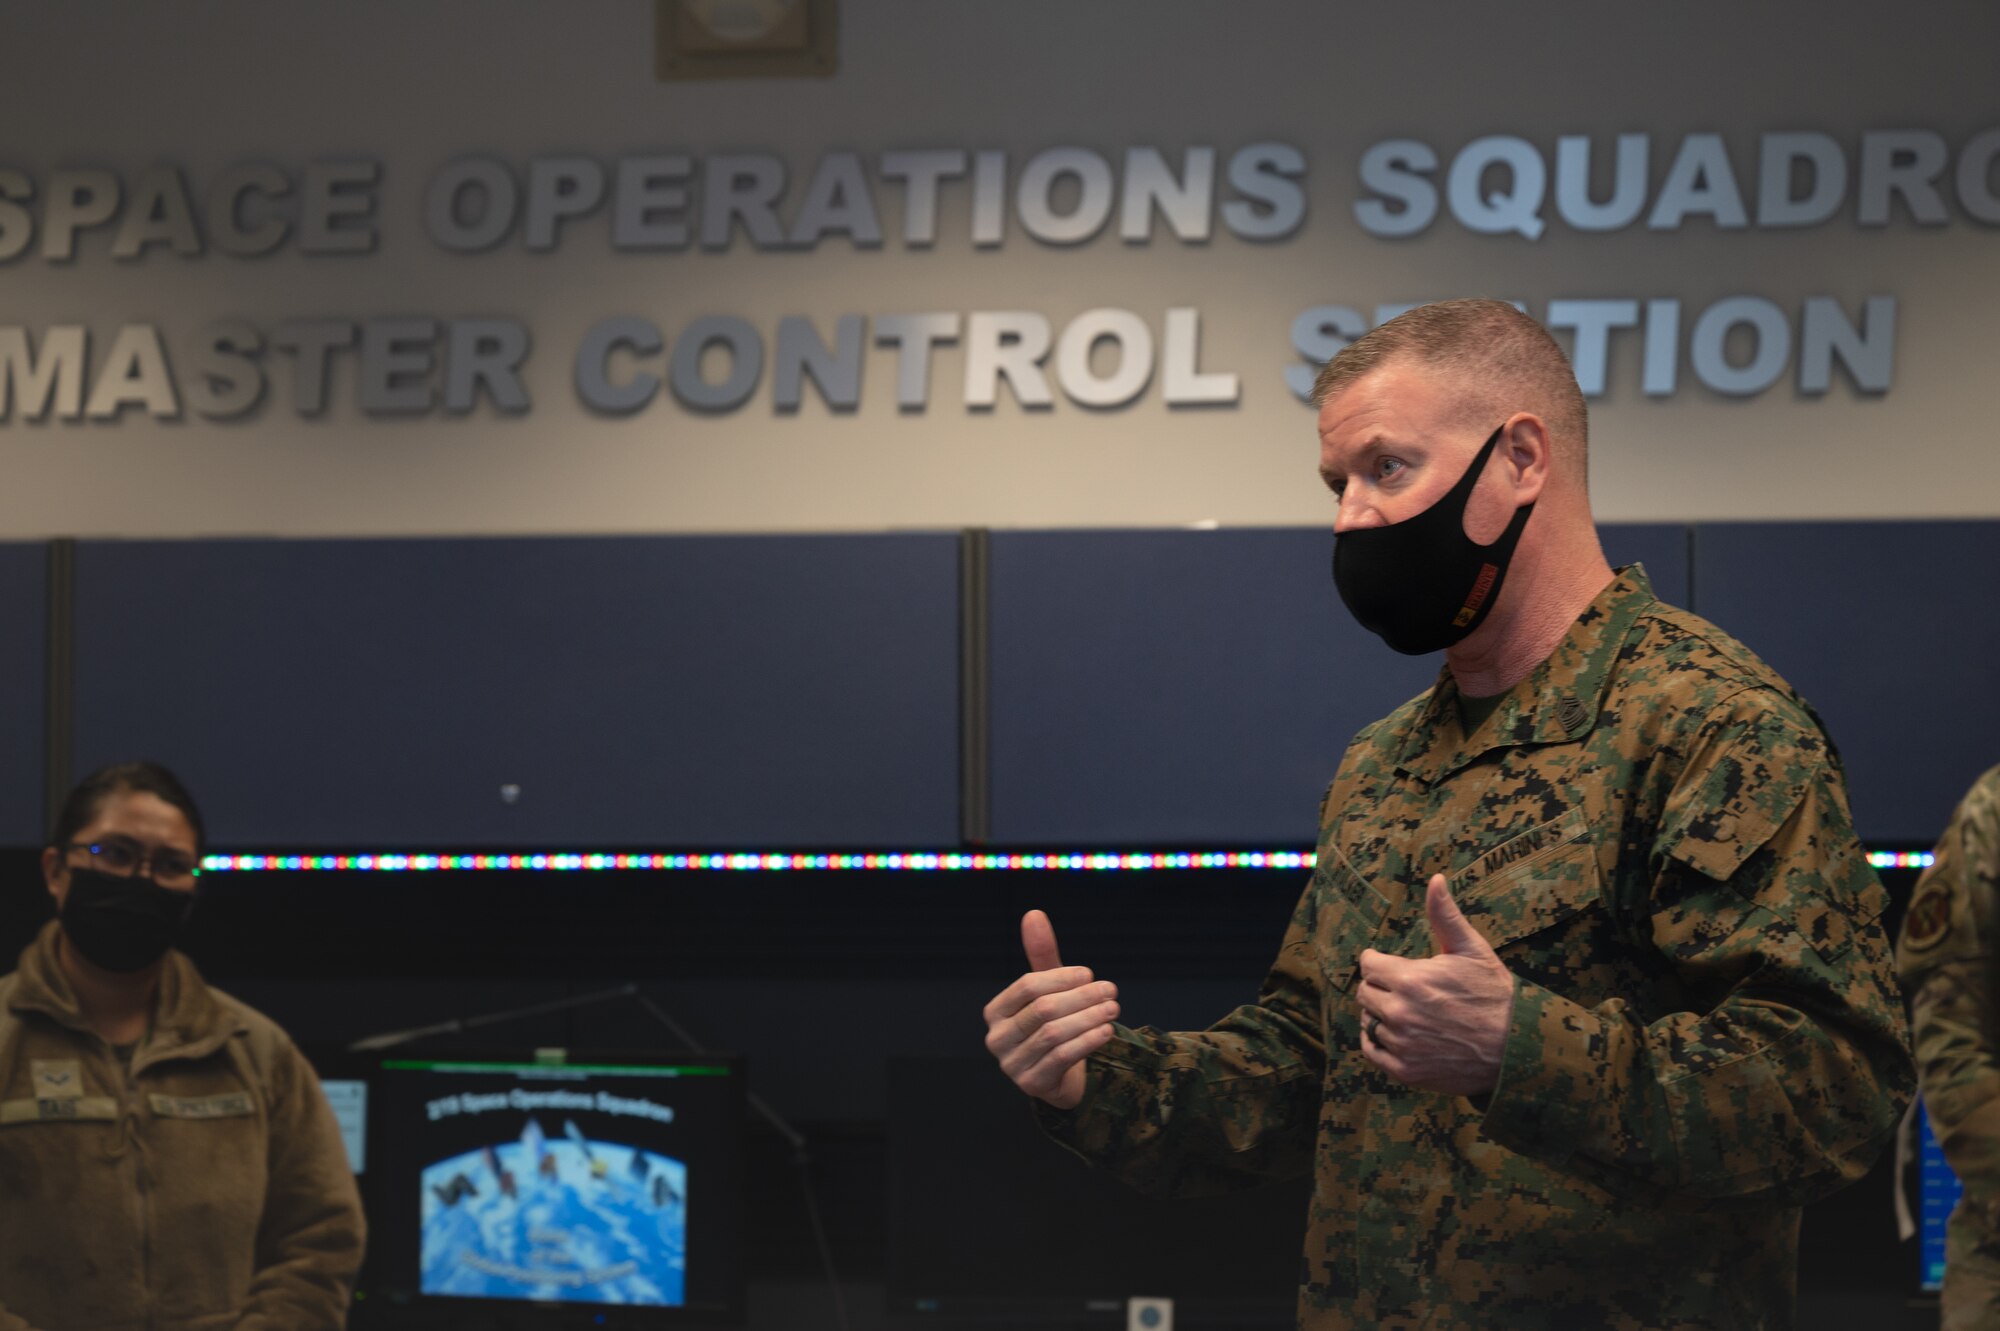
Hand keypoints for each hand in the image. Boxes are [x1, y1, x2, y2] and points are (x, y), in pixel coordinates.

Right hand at [982, 909, 1119, 1109]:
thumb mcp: (1050, 990)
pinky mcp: (1032, 1084)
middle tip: (1111, 990)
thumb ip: (1043, 956)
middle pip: (1042, 1010)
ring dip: (1089, 1018)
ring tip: (1113, 1008)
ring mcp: (1012, 1065)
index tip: (1090, 974)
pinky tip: (1106, 1031)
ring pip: (1054, 1034)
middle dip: (1081, 997)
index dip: (1061, 977)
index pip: (1027, 986)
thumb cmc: (1053, 1024)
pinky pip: (1062, 1058)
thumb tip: (1034, 913)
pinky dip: (1087, 1041)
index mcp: (995, 1011)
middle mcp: (997, 1038)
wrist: (1061, 1076)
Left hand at [1357, 875, 1516, 1096]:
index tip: (1392, 965)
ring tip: (1406, 1012)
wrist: (1516, 1047)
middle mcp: (1400, 1013)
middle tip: (1403, 989)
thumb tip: (1435, 880)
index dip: (1380, 962)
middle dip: (1379, 986)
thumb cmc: (1494, 994)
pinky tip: (1395, 1034)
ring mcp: (1402, 1045)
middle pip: (1365, 992)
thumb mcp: (1472, 950)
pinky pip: (1372, 1051)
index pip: (1368, 965)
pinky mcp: (1406, 1071)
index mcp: (1411, 979)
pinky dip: (1377, 1042)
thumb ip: (1445, 915)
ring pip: (1369, 1021)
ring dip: (1380, 1014)